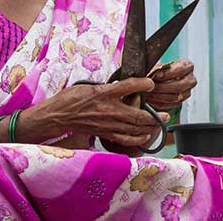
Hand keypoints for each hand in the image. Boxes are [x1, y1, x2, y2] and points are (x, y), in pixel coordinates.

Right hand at [23, 77, 167, 146]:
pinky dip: (137, 139)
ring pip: (134, 128)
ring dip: (150, 127)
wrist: (57, 116)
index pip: (128, 86)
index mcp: (103, 93)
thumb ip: (108, 87)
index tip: (151, 83)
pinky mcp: (105, 134)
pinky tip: (145, 136)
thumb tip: (125, 86)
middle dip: (154, 115)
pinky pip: (125, 139)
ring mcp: (107, 124)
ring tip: (160, 123)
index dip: (142, 84)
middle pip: (137, 114)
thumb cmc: (71, 99)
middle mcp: (108, 109)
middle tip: (165, 113)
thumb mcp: (89, 86)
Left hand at [144, 59, 197, 110]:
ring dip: (159, 96)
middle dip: (162, 87)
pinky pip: (170, 105)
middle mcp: (190, 80)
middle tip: (151, 87)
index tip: (156, 75)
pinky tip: (151, 99)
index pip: (181, 69)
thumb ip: (158, 69)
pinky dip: (159, 103)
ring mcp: (187, 92)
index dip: (168, 73)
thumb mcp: (161, 66)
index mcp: (188, 67)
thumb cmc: (163, 70)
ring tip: (148, 93)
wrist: (163, 79)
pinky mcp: (180, 102)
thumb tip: (153, 74)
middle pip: (179, 86)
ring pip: (174, 97)